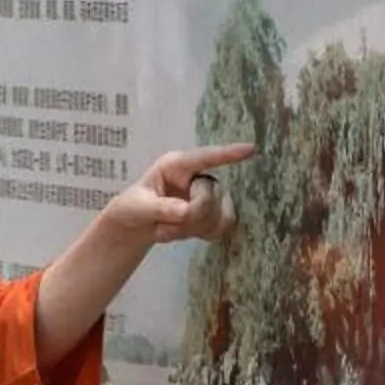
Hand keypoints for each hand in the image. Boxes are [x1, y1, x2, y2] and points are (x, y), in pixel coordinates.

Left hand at [103, 142, 255, 245]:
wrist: (136, 223)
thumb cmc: (132, 207)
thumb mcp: (137, 207)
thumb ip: (160, 208)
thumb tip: (186, 211)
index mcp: (177, 165)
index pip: (207, 157)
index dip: (229, 154)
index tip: (252, 149)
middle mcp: (198, 176)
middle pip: (211, 197)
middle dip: (187, 218)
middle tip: (160, 226)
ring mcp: (209, 195)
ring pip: (218, 216)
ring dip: (190, 230)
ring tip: (165, 230)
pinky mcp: (214, 213)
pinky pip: (221, 228)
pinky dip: (200, 235)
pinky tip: (180, 233)